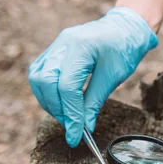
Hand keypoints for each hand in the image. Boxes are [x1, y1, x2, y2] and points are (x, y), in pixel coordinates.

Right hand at [28, 7, 157, 146]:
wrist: (125, 28)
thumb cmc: (124, 48)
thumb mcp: (114, 76)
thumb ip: (95, 101)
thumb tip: (84, 127)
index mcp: (80, 47)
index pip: (66, 87)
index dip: (70, 114)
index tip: (77, 135)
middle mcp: (62, 44)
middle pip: (44, 82)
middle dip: (56, 109)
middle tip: (72, 126)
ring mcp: (56, 45)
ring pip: (37, 79)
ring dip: (49, 102)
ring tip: (68, 117)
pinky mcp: (54, 50)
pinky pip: (40, 73)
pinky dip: (47, 91)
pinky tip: (61, 103)